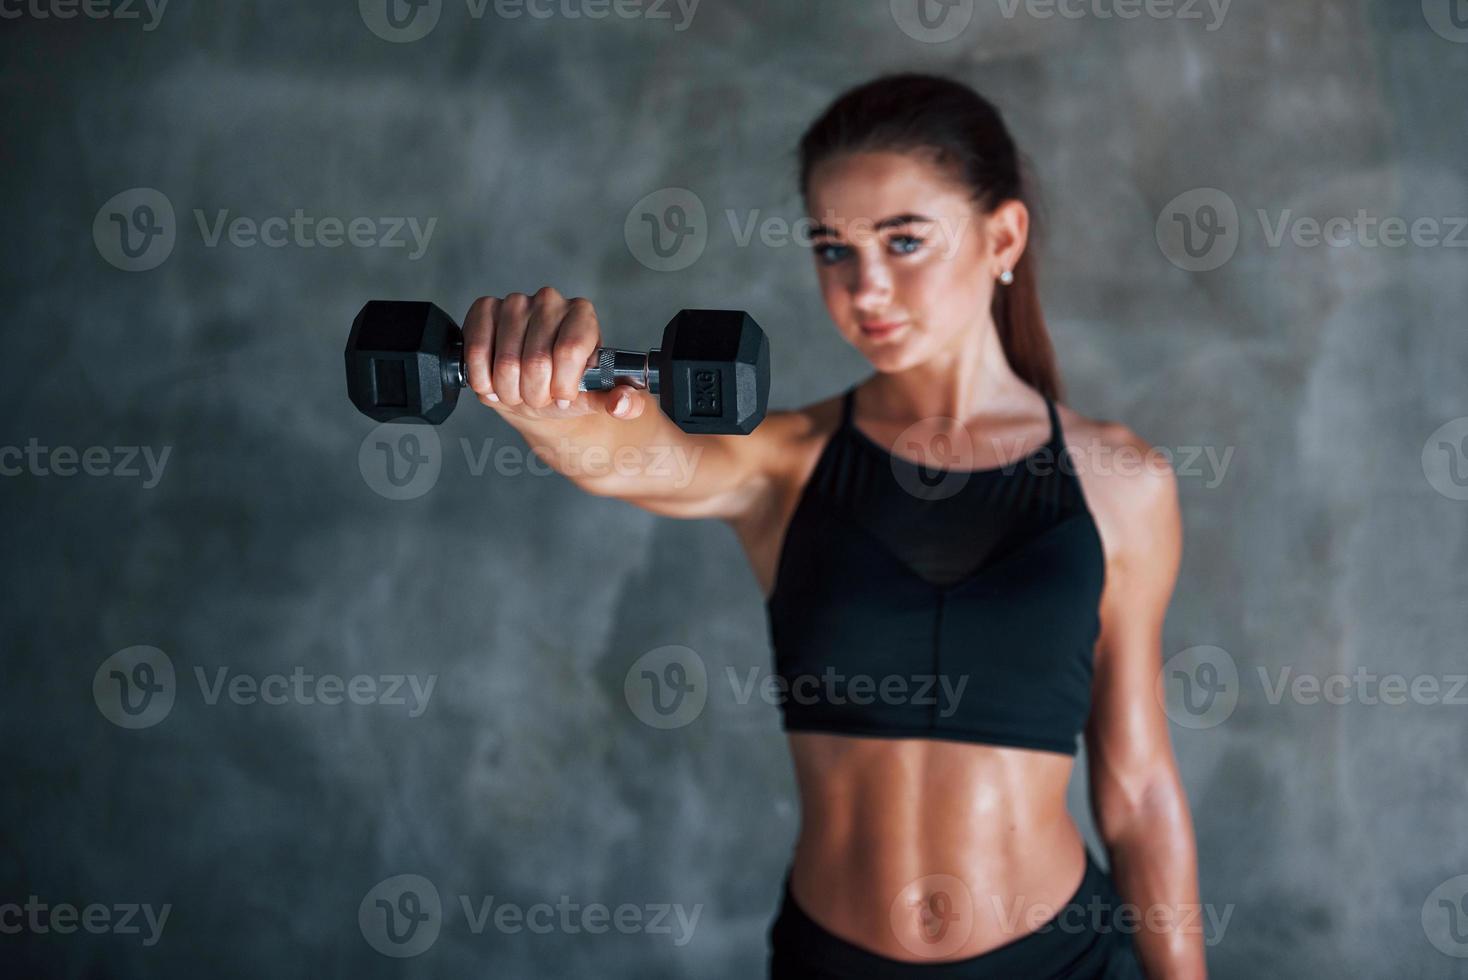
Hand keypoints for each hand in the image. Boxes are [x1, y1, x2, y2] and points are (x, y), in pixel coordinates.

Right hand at [462, 286, 648, 421]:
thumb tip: (622, 403)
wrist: (534, 384)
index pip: (570, 351)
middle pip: (536, 361)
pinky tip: (493, 383)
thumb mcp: (597, 398)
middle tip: (537, 399)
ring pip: (505, 362)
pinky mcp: (485, 309)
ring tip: (517, 393)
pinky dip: (483, 378)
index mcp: (583, 315)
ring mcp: (515, 302)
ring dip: (509, 391)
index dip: (562, 385)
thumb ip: (623, 403)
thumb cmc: (567, 387)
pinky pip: (477, 350)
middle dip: (535, 394)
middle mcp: (550, 300)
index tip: (562, 397)